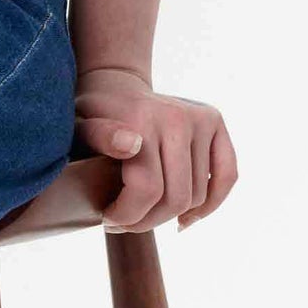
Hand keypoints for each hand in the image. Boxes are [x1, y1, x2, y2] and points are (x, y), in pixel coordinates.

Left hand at [74, 65, 237, 233]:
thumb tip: (132, 144)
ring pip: (197, 196)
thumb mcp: (80, 125)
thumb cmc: (94, 115)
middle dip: (147, 221)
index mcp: (141, 118)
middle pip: (174, 199)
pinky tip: (187, 216)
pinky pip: (227, 175)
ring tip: (147, 211)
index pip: (147, 189)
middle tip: (127, 221)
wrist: (115, 86)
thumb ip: (98, 136)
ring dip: (172, 216)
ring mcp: (199, 116)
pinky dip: (211, 203)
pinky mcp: (214, 120)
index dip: (127, 216)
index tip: (109, 219)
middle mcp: (175, 116)